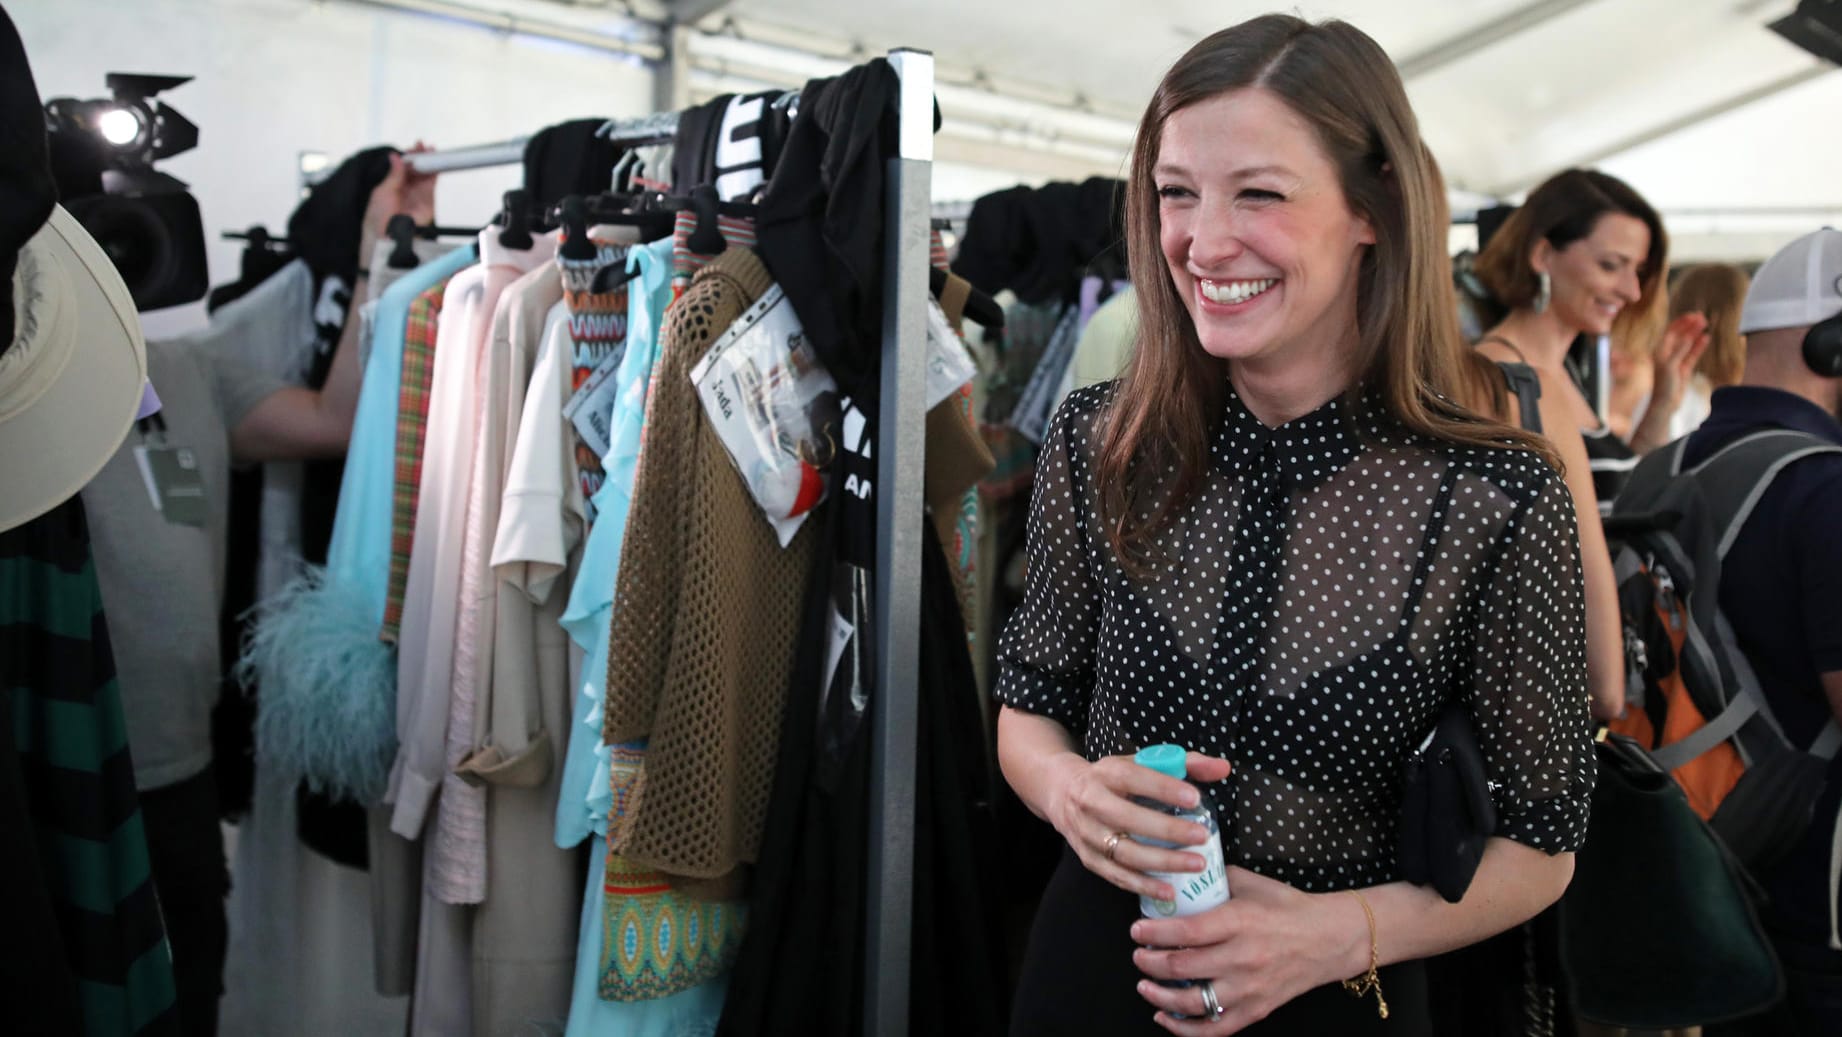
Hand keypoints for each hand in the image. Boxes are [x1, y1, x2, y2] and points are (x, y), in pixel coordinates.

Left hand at [361, 143, 437, 252]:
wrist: (389, 234)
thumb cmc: (380, 216)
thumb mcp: (384, 190)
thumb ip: (394, 174)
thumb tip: (396, 157)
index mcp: (393, 185)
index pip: (403, 168)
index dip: (408, 157)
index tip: (412, 148)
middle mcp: (407, 189)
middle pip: (416, 169)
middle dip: (420, 157)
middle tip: (422, 146)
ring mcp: (418, 195)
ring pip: (426, 175)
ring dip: (428, 162)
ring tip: (430, 151)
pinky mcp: (429, 201)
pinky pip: (433, 184)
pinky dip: (435, 172)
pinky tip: (434, 162)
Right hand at [1045, 750, 1231, 901]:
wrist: (1064, 793)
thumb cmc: (1114, 779)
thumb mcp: (1142, 763)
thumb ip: (1185, 763)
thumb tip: (1222, 768)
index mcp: (1106, 773)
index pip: (1133, 778)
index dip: (1163, 788)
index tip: (1194, 798)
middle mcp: (1091, 802)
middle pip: (1128, 819)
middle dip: (1166, 830)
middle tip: (1202, 836)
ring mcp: (1087, 833)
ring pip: (1124, 852)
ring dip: (1162, 862)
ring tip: (1196, 864)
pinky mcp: (1088, 858)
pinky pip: (1117, 876)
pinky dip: (1143, 886)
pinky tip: (1170, 890)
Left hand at [1131, 868, 1363, 1034]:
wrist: (1331, 939)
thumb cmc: (1290, 908)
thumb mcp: (1252, 884)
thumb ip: (1216, 880)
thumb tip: (1181, 876)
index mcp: (1240, 921)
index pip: (1186, 931)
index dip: (1153, 933)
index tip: (1136, 931)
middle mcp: (1243, 957)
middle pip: (1182, 967)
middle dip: (1149, 963)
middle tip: (1138, 955)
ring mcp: (1249, 988)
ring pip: (1193, 1002)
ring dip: (1160, 996)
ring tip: (1145, 986)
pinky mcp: (1256, 1010)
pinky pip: (1215, 1028)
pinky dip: (1185, 1028)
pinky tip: (1165, 1017)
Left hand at [1648, 311, 1710, 412]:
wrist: (1666, 404)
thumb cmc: (1663, 385)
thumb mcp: (1670, 366)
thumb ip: (1679, 351)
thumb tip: (1689, 336)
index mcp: (1659, 351)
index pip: (1671, 332)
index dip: (1681, 323)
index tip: (1693, 316)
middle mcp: (1667, 354)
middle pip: (1680, 336)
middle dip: (1690, 326)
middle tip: (1702, 318)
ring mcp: (1676, 361)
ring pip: (1687, 344)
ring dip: (1695, 334)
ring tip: (1706, 324)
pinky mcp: (1684, 368)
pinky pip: (1692, 354)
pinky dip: (1699, 346)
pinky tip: (1706, 338)